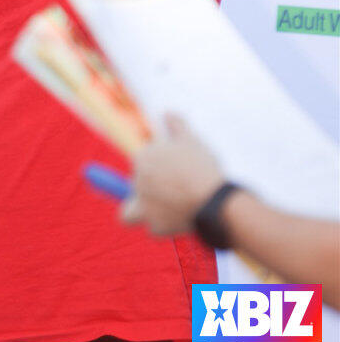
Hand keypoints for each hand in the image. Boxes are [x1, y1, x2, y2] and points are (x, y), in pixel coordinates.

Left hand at [121, 114, 224, 233]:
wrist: (213, 199)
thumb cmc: (202, 166)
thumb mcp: (191, 139)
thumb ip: (176, 125)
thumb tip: (168, 113)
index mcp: (142, 158)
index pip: (140, 163)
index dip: (152, 167)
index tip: (168, 171)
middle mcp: (137, 181)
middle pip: (135, 186)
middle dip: (149, 189)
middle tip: (172, 190)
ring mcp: (144, 206)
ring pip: (129, 213)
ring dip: (141, 213)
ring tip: (163, 211)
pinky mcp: (155, 226)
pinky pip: (154, 228)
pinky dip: (164, 227)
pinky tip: (180, 221)